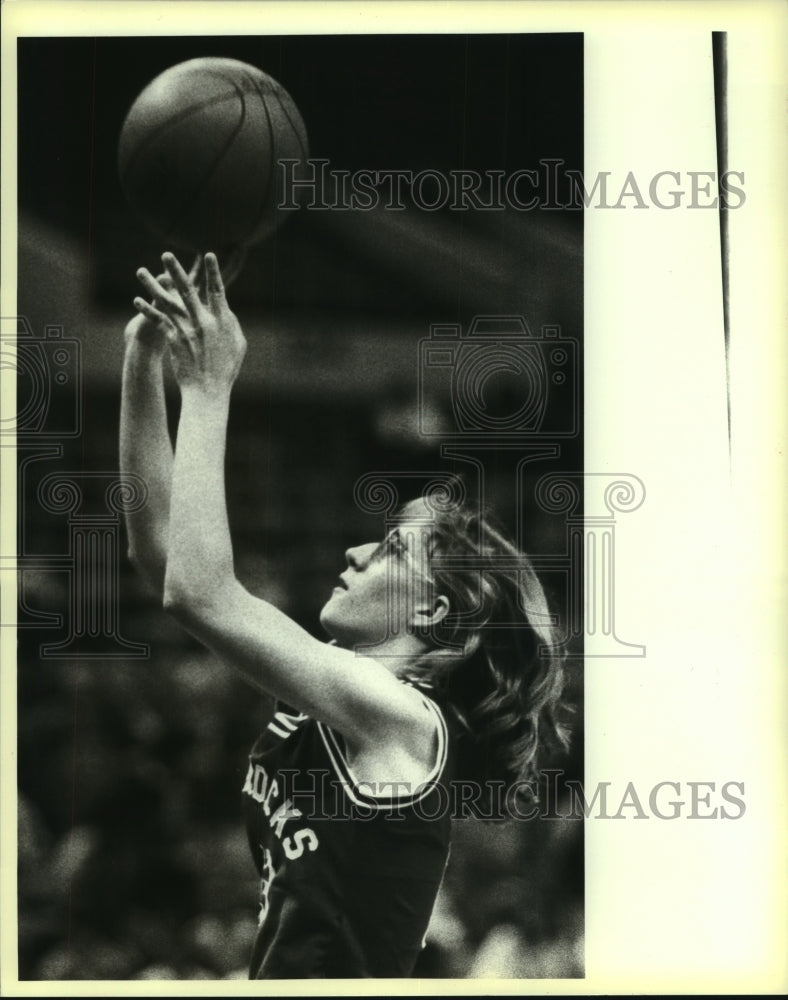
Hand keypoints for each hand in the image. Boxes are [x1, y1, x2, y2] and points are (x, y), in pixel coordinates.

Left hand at [133, 252, 246, 395]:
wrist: (209, 389)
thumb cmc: (226, 368)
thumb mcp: (238, 343)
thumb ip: (230, 322)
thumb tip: (224, 309)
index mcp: (222, 320)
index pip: (217, 290)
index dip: (213, 271)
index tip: (208, 254)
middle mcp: (203, 322)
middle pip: (188, 291)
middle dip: (176, 271)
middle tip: (166, 254)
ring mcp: (187, 330)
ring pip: (167, 302)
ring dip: (152, 286)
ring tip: (141, 271)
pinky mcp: (173, 339)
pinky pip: (158, 321)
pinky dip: (147, 310)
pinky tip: (137, 300)